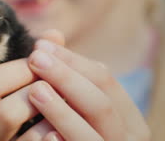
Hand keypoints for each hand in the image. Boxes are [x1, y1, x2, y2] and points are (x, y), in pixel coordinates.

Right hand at [0, 30, 63, 140]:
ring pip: (27, 137)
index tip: (42, 60)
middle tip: (55, 83)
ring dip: (52, 116)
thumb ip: (35, 61)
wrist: (27, 139)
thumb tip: (54, 35)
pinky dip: (56, 137)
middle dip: (36, 94)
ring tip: (67, 102)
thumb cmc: (25, 110)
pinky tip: (67, 129)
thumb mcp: (21, 84)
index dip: (17, 70)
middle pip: (4, 112)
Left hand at [19, 30, 150, 140]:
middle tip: (35, 58)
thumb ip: (71, 76)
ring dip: (62, 110)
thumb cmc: (82, 134)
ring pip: (90, 133)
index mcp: (129, 116)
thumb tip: (50, 35)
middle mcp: (129, 138)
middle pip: (99, 101)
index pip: (104, 79)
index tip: (41, 45)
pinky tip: (43, 134)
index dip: (72, 60)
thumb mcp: (82, 106)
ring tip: (35, 89)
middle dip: (66, 77)